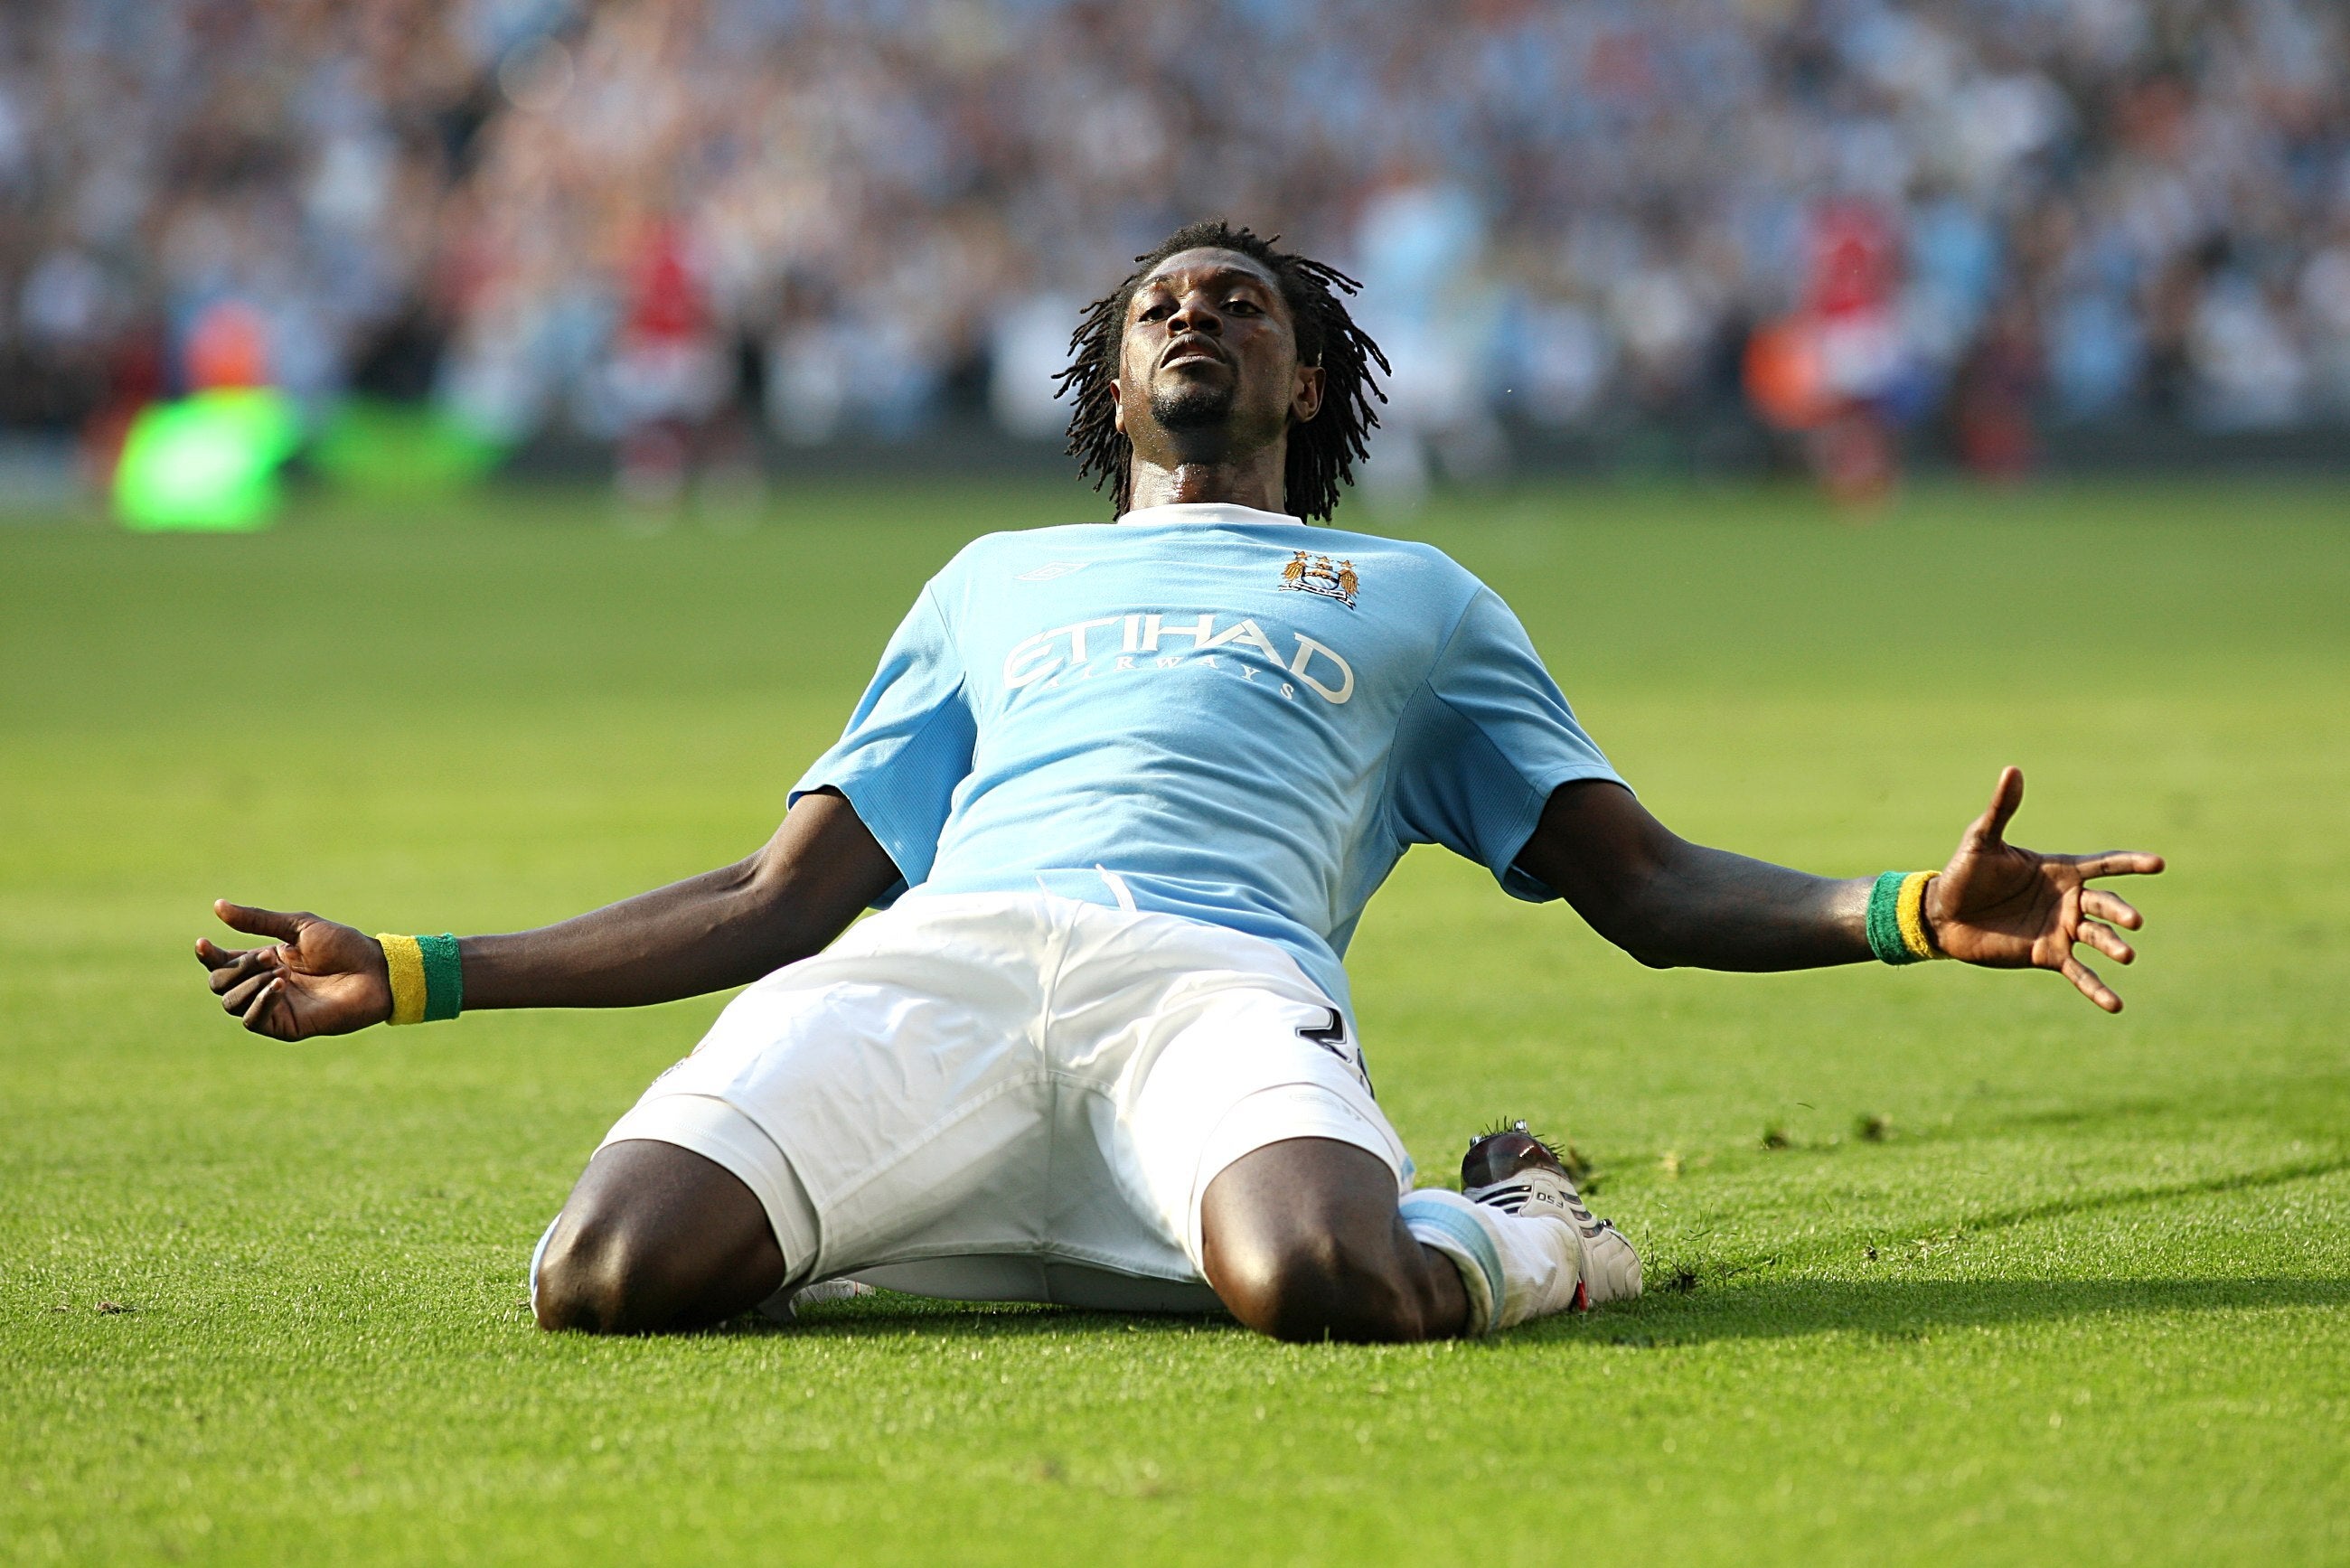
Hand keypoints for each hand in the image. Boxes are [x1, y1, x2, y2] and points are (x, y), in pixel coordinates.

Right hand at [195, 901, 393, 1039]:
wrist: (376, 971)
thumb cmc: (344, 946)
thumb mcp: (298, 927)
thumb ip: (258, 921)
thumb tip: (217, 906)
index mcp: (264, 960)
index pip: (221, 963)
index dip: (207, 956)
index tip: (203, 943)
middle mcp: (264, 984)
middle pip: (219, 984)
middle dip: (236, 968)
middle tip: (270, 957)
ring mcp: (274, 1007)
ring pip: (231, 1003)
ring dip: (249, 984)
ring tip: (280, 972)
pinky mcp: (286, 1026)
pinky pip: (253, 1021)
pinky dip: (260, 1002)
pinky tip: (279, 986)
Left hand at [1925, 767, 2163, 1012]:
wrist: (1942, 915)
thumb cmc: (1964, 873)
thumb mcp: (1981, 841)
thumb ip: (2002, 810)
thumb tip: (2012, 770)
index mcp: (2060, 870)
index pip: (2104, 865)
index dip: (2130, 864)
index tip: (2159, 864)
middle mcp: (2068, 900)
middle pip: (2105, 904)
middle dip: (2120, 912)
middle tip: (2133, 921)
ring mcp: (2062, 929)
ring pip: (2097, 938)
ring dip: (2112, 946)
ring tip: (2126, 954)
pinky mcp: (2048, 955)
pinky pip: (2079, 973)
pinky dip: (2097, 989)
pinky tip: (2115, 1005)